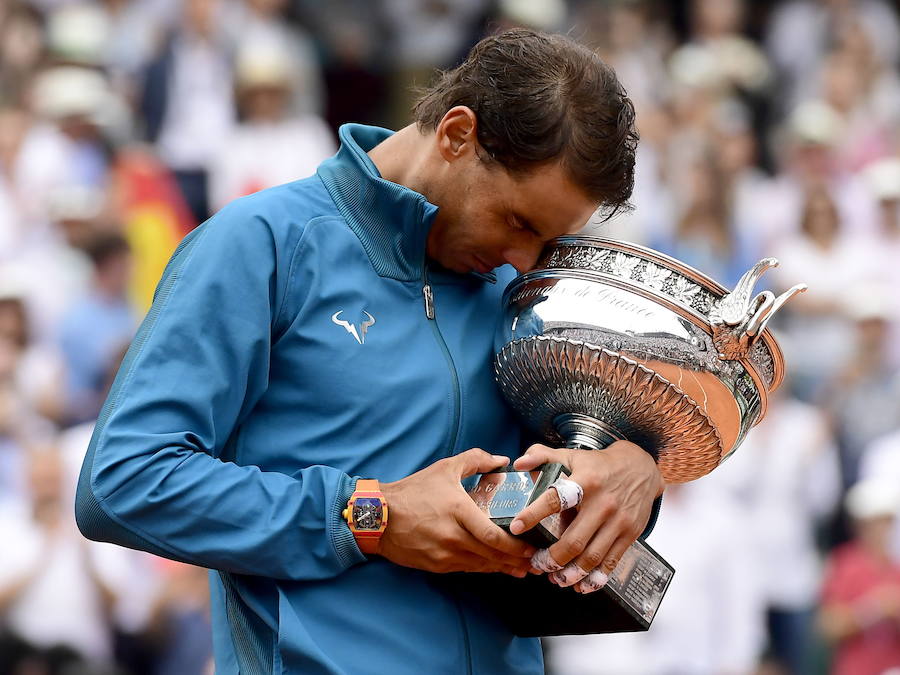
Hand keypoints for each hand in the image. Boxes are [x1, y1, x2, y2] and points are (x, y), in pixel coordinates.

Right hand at [378, 449, 536, 576]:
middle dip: (516, 560)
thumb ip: (475, 460)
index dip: (515, 545)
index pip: (493, 535)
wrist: (378, 516)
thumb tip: (501, 460)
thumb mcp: (444, 468)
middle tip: (534, 562)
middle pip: (492, 555)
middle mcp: (453, 536)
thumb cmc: (413, 491)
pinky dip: (483, 568)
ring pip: (481, 565)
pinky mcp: (436, 565)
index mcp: (458, 511)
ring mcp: (444, 554)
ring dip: (502, 568)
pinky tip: (494, 567)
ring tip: (521, 569)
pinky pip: (466, 569)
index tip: (531, 546)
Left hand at [509, 442, 662, 591]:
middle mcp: (602, 503)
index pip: (555, 498)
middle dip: (552, 558)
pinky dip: (595, 578)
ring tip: (556, 579)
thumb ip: (542, 456)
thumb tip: (519, 464)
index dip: (534, 514)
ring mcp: (618, 521)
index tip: (516, 527)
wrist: (640, 467)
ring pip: (592, 556)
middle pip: (574, 540)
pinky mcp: (630, 533)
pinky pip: (611, 561)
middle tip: (538, 564)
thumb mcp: (571, 455)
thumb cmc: (599, 464)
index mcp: (584, 481)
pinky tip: (581, 584)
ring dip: (572, 573)